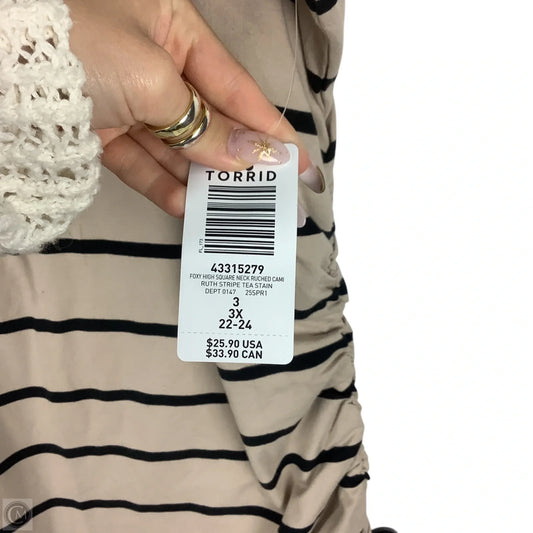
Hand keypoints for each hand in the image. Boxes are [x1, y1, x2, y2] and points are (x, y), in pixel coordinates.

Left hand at [65, 0, 321, 218]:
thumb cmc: (83, 43)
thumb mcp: (155, 80)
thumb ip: (207, 124)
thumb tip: (254, 156)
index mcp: (174, 28)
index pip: (236, 86)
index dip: (269, 128)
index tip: (298, 163)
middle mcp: (154, 61)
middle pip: (210, 119)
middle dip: (238, 158)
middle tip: (269, 195)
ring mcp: (127, 97)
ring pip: (176, 145)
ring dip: (202, 178)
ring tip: (231, 208)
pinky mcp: (101, 128)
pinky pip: (141, 159)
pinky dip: (163, 184)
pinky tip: (187, 206)